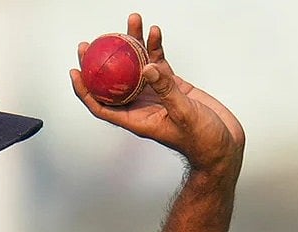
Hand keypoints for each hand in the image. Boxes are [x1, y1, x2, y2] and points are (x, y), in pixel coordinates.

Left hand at [70, 13, 244, 173]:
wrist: (223, 144)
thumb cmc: (201, 141)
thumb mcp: (183, 115)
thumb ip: (166, 91)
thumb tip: (148, 68)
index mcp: (135, 119)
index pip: (100, 105)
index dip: (84, 90)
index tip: (74, 72)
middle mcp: (141, 106)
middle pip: (113, 81)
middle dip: (100, 62)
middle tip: (90, 43)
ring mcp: (156, 94)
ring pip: (137, 66)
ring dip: (133, 44)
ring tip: (131, 22)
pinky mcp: (172, 85)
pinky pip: (159, 62)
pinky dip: (156, 47)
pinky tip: (154, 31)